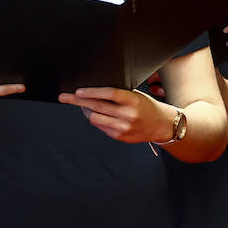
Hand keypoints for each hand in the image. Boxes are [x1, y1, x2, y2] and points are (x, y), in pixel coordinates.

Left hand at [58, 87, 175, 142]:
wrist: (162, 125)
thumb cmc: (148, 107)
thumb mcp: (137, 96)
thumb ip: (118, 95)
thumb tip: (93, 94)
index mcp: (133, 101)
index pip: (109, 94)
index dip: (92, 92)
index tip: (78, 91)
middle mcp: (128, 115)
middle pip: (96, 106)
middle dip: (78, 101)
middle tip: (65, 97)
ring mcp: (122, 127)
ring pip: (94, 118)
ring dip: (86, 111)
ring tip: (85, 106)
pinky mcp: (119, 136)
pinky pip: (100, 126)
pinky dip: (96, 120)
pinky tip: (100, 116)